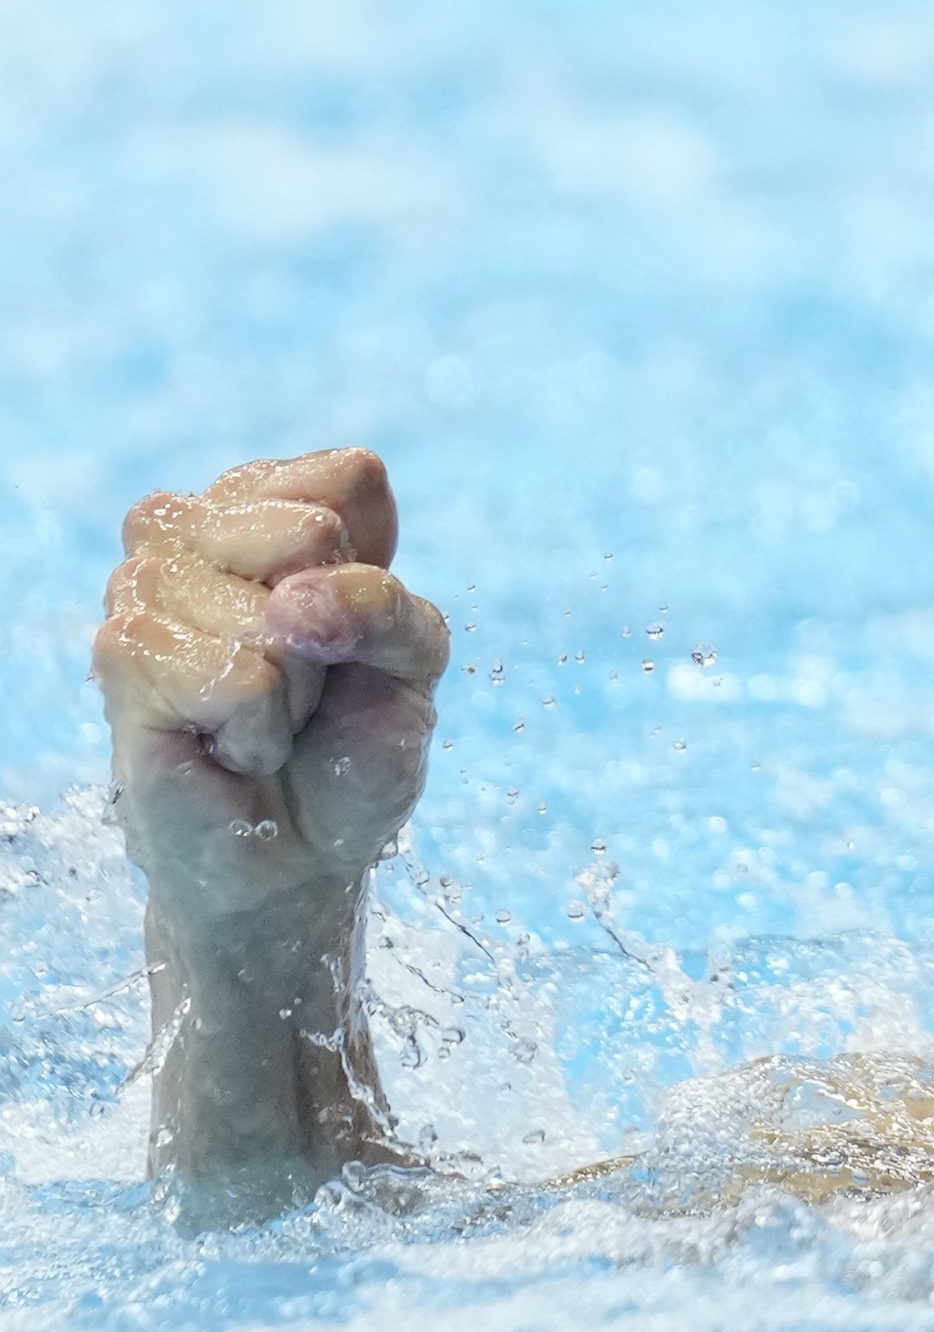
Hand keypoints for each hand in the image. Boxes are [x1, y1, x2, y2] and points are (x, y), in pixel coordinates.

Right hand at [93, 448, 448, 937]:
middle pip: (312, 530)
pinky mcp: (122, 652)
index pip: (349, 478)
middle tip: (310, 683)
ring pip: (273, 610)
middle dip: (338, 629)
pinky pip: (236, 674)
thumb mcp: (413, 662)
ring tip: (268, 718)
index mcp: (274, 505)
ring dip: (297, 689)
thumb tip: (295, 601)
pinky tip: (232, 745)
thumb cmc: (351, 747)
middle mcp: (198, 529)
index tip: (354, 630)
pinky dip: (260, 728)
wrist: (303, 853)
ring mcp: (147, 583)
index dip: (375, 570)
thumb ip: (386, 607)